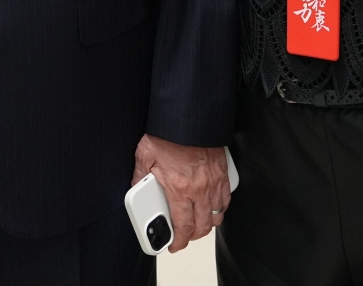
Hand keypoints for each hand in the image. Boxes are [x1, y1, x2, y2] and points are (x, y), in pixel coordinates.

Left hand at [132, 135, 228, 251]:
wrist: (189, 116)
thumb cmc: (169, 133)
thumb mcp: (145, 154)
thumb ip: (140, 176)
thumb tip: (136, 187)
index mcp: (180, 188)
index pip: (183, 226)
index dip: (180, 242)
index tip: (174, 246)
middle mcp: (200, 189)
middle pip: (203, 226)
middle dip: (193, 236)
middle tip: (184, 235)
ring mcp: (214, 181)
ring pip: (217, 214)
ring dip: (208, 223)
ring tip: (197, 222)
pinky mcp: (223, 172)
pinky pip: (226, 198)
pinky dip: (220, 206)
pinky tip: (211, 204)